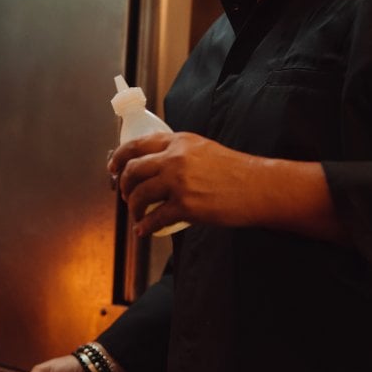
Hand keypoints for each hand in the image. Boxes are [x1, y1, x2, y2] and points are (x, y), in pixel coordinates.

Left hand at [108, 131, 260, 235]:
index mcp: (179, 141)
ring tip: (137, 215)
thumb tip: (157, 167)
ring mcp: (179, 182)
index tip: (113, 168)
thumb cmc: (235, 171)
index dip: (119, 157)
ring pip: (139, 195)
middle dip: (124, 186)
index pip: (137, 144)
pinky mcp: (186, 206)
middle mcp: (175, 158)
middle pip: (133, 170)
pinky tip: (144, 231)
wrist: (258, 187)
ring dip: (133, 208)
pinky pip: (155, 219)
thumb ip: (179, 153)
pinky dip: (144, 227)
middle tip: (126, 196)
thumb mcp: (203, 149)